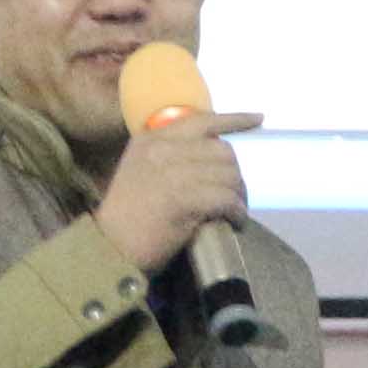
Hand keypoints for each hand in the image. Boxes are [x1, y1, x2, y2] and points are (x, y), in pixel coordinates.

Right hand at [96, 109, 255, 275]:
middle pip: (222, 151)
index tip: (258, 119)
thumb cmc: (127, 217)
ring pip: (228, 175)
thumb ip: (169, 156)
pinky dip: (236, 211)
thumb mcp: (140, 170)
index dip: (235, 120)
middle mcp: (162, 148)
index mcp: (151, 138)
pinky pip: (225, 198)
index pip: (202, 120)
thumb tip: (212, 154)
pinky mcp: (183, 198)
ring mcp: (172, 172)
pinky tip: (235, 222)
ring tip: (235, 212)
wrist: (110, 247)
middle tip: (236, 197)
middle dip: (236, 175)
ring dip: (239, 196)